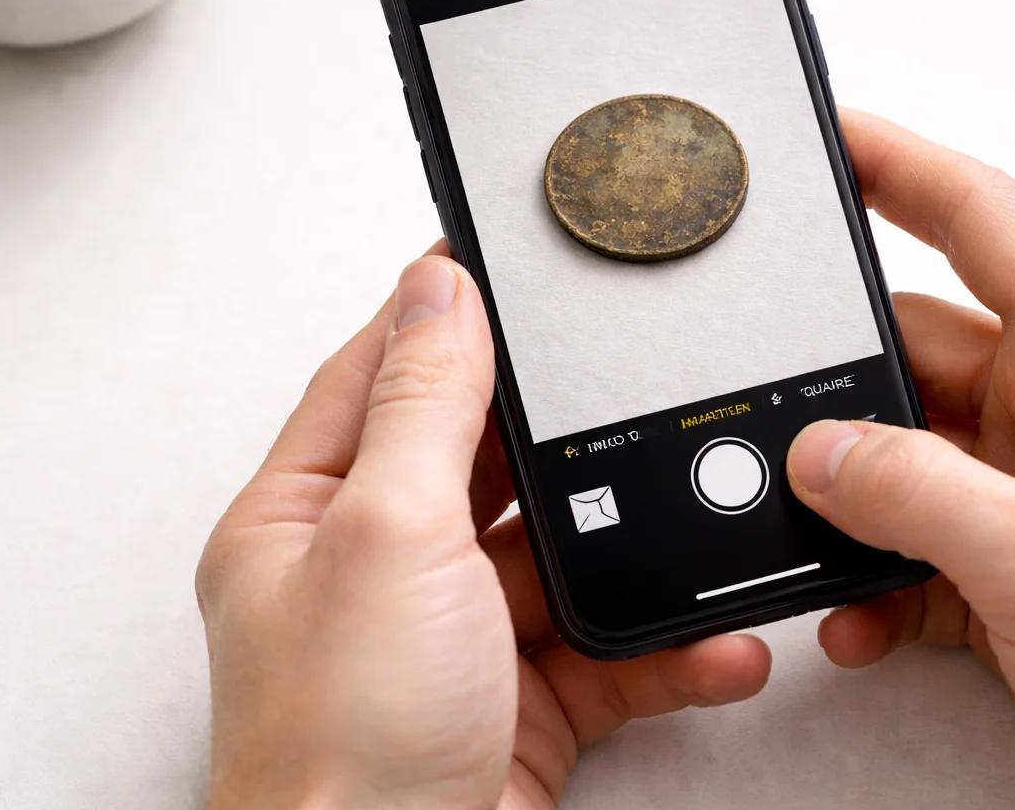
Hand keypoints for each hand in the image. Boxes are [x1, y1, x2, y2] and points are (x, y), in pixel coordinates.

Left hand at [197, 246, 769, 809]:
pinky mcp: (513, 709)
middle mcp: (372, 577)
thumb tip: (436, 288)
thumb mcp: (387, 535)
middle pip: (480, 467)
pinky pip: (603, 657)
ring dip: (630, 557)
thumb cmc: (343, 750)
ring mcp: (446, 645)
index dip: (438, 317)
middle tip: (626, 390)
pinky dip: (664, 655)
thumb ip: (424, 405)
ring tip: (694, 529)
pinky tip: (708, 648)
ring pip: (557, 563)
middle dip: (562, 442)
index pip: (375, 380)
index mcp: (306, 521)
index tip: (499, 263)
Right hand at [787, 110, 1014, 809]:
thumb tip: (819, 452)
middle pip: (915, 347)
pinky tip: (857, 614)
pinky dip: (874, 575)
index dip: (899, 163)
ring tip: (815, 534)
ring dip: (852, 498)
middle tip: (768, 409)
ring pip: (904, 453)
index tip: (827, 133)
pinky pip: (917, 541)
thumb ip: (919, 493)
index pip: (983, 220)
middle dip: (837, 383)